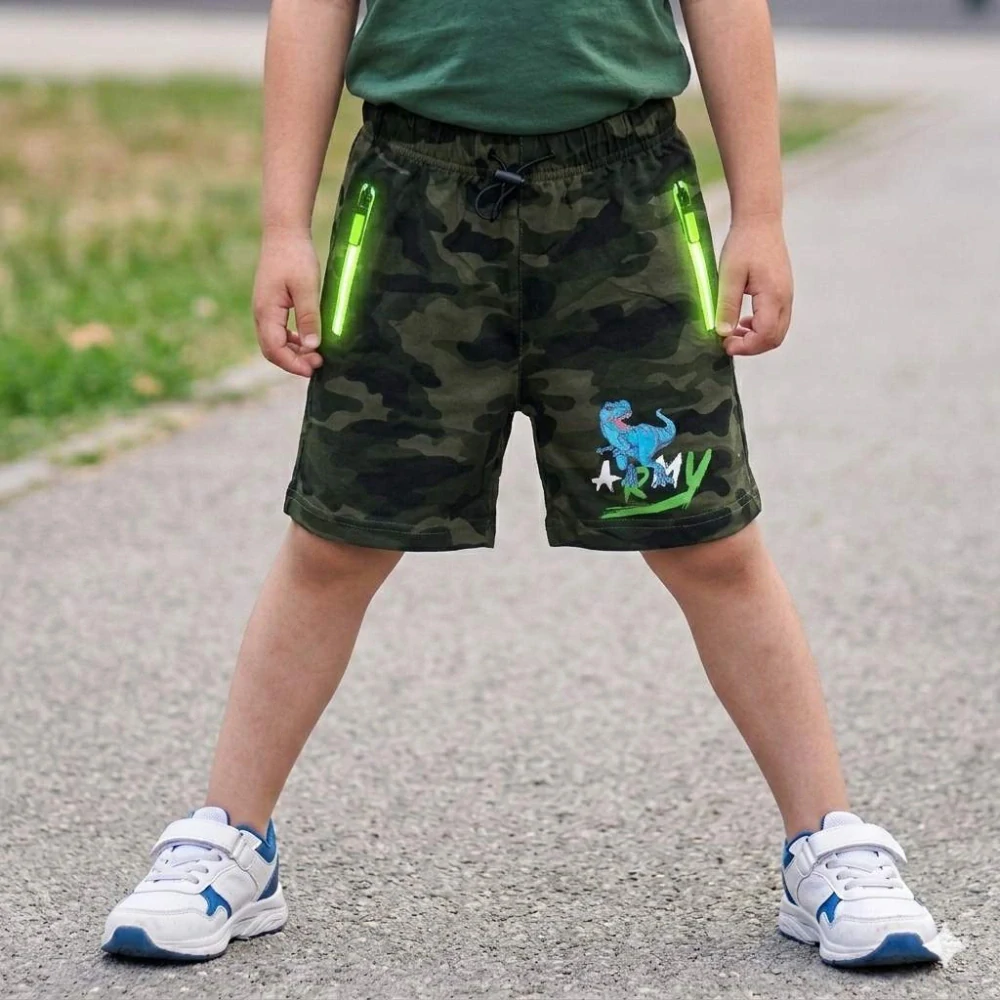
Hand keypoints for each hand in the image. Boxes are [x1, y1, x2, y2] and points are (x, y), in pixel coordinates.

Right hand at [252, 228, 323, 376]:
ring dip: (294, 352)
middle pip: (272, 350)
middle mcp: (261, 314)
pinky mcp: (271, 306)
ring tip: (317, 355)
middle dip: (294, 361)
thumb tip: (313, 346)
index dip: (293, 363)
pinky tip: (309, 340)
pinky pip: (278, 332)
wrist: (284, 233)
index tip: (314, 368)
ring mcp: (264, 310)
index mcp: (266, 311)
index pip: (274, 349)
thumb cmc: (295, 257)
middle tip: (319, 363)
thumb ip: (309, 317)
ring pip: (275, 342)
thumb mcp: (307, 287)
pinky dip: (293, 341)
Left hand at [715, 215, 793, 356]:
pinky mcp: (782, 291)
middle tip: (728, 342)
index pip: (766, 335)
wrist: (760, 221)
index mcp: (773, 296)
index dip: (746, 347)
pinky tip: (743, 320)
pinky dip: (761, 327)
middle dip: (751, 347)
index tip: (725, 344)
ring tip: (733, 332)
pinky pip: (777, 319)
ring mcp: (786, 295)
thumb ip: (727, 306)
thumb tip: (723, 332)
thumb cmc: (744, 244)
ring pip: (777, 331)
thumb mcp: (729, 276)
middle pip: (775, 338)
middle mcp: (785, 298)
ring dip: (756, 338)